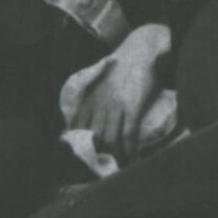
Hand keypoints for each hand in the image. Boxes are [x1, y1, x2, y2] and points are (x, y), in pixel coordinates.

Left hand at [75, 24, 172, 160]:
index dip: (81, 145)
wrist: (140, 51)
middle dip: (98, 154)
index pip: (78, 129)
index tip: (86, 156)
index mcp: (89, 99)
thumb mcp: (100, 84)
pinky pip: (129, 133)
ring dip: (115, 156)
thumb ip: (93, 102)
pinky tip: (132, 156)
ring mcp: (116, 106)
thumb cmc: (121, 68)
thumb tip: (86, 123)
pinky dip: (130, 148)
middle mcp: (100, 105)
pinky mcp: (133, 106)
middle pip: (94, 138)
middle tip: (105, 166)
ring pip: (110, 139)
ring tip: (119, 166)